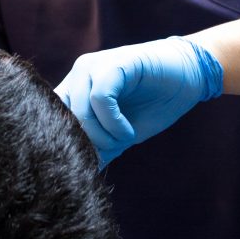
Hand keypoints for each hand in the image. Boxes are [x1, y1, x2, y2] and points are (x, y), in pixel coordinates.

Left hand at [54, 36, 223, 166]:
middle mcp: (79, 75)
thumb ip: (97, 148)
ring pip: (79, 111)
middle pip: (62, 119)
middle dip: (87, 144)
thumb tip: (75, 175)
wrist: (190, 77)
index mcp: (76, 89)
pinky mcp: (114, 63)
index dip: (66, 144)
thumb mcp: (120, 135)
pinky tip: (128, 131)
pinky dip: (113, 123)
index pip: (49, 119)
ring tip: (125, 139)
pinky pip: (100, 98)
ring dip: (103, 136)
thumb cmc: (154, 105)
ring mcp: (94, 66)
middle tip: (112, 149)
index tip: (87, 163)